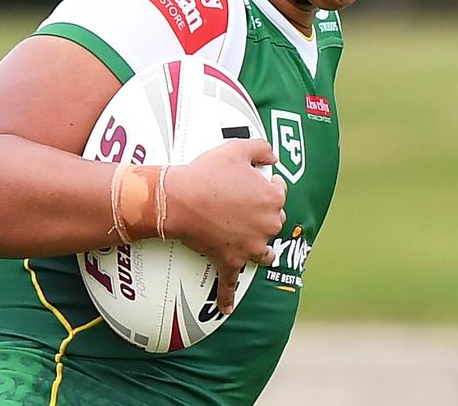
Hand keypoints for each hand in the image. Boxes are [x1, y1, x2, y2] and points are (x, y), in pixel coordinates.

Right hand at [163, 138, 285, 315]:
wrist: (178, 198)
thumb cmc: (205, 172)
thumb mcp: (236, 148)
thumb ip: (262, 148)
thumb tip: (274, 157)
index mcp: (272, 198)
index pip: (280, 192)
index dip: (268, 187)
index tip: (256, 184)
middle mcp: (267, 225)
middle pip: (274, 222)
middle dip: (262, 216)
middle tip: (242, 208)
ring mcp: (249, 246)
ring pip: (264, 253)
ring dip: (260, 251)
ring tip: (250, 247)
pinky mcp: (229, 261)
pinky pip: (230, 284)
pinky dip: (227, 298)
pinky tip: (227, 309)